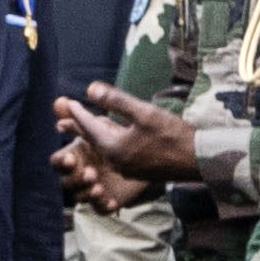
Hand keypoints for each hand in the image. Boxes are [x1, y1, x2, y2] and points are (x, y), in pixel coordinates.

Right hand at [51, 116, 148, 211]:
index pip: (59, 161)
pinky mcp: (108, 199)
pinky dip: (104, 207)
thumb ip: (85, 115)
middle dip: (74, 179)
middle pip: (65, 182)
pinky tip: (112, 202)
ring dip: (86, 194)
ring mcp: (93, 187)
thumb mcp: (105, 125)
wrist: (153, 153)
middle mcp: (81, 173)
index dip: (62, 162)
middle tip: (91, 173)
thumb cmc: (123, 135)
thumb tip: (63, 101)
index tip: (72, 159)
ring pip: (79, 197)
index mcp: (76, 154)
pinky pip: (100, 209)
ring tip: (99, 187)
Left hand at [69, 85, 202, 186]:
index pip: (89, 126)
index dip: (78, 112)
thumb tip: (90, 89)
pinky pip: (116, 155)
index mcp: (113, 147)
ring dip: (92, 137)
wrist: (199, 161)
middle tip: (60, 122)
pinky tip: (111, 142)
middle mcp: (116, 161)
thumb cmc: (173, 135)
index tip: (67, 102)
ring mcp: (127, 168)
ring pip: (104, 148)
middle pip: (92, 140)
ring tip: (83, 130)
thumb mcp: (144, 113)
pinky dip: (108, 145)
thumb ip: (116, 101)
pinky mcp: (139, 171)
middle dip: (78, 128)